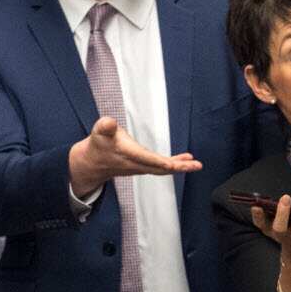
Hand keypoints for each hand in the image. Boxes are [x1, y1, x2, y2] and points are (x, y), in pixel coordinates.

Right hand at [68, 116, 200, 196]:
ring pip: (163, 169)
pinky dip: (175, 163)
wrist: (93, 163)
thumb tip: (108, 122)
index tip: (171, 164)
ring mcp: (141, 167)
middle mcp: (136, 164)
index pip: (144, 159)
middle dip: (178, 167)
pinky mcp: (144, 167)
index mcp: (127, 155)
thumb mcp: (99, 132)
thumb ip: (104, 127)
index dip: (158, 161)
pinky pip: (162, 167)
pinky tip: (186, 159)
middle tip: (195, 165)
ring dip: (181, 167)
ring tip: (196, 164)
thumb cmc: (99, 144)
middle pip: (160, 168)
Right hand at [251, 193, 290, 272]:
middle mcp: (285, 237)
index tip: (256, 206)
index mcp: (273, 231)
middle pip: (279, 228)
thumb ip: (263, 217)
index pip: (262, 225)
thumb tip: (256, 206)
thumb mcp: (273, 228)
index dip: (258, 216)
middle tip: (286, 196)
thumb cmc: (286, 235)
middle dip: (282, 212)